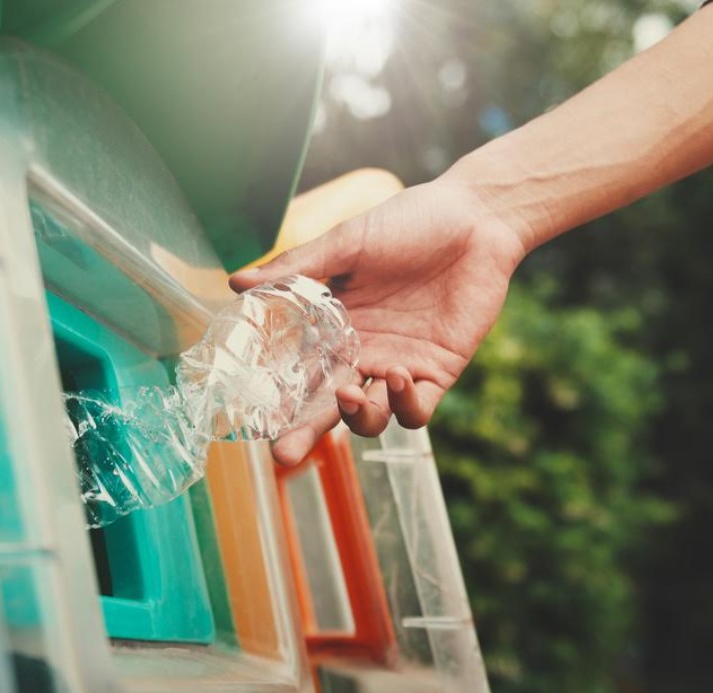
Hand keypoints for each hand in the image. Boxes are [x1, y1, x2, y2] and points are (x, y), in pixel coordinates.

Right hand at [230, 179, 526, 465]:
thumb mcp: (345, 243)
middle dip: (303, 433)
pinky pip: (417, 408)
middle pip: (327, 408)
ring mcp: (399, 366)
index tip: (252, 416)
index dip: (278, 397)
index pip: (298, 371)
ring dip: (355, 417)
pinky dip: (403, 403)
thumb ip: (297, 268)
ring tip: (347, 393)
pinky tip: (395, 375)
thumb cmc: (409, 222)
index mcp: (335, 327)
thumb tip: (236, 283)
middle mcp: (362, 353)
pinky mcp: (438, 371)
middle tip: (283, 454)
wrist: (475, 218)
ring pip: (370, 417)